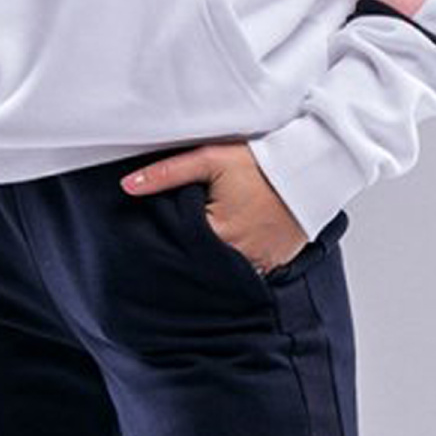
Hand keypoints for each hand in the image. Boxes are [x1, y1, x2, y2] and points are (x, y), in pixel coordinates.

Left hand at [122, 140, 310, 273]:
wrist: (307, 170)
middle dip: (187, 253)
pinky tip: (226, 254)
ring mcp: (258, 267)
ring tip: (204, 248)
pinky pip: (245, 275)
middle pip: (198, 263)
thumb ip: (167, 173)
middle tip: (181, 241)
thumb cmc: (259, 162)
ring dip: (210, 264)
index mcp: (217, 233)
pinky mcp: (272, 267)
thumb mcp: (211, 159)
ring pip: (220, 272)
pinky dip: (234, 266)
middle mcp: (237, 257)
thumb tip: (127, 186)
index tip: (163, 230)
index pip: (177, 246)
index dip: (167, 238)